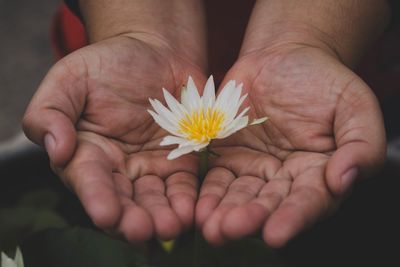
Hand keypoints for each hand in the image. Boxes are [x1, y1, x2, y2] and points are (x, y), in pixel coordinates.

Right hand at [23, 34, 205, 240]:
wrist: (154, 51)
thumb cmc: (108, 64)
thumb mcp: (70, 78)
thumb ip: (51, 111)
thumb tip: (56, 149)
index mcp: (87, 153)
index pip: (89, 180)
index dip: (97, 197)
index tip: (106, 214)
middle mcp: (118, 168)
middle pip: (123, 199)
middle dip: (131, 218)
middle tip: (141, 230)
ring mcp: (151, 167)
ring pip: (154, 199)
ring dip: (161, 216)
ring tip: (168, 227)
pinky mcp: (181, 161)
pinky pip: (183, 185)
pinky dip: (186, 199)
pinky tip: (189, 212)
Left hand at [196, 44, 385, 247]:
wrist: (284, 58)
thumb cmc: (322, 81)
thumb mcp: (354, 104)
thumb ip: (361, 143)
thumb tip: (344, 178)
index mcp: (318, 173)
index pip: (307, 201)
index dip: (293, 217)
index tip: (276, 233)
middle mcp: (283, 178)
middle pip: (267, 204)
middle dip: (250, 219)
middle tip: (231, 229)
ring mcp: (252, 168)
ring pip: (238, 196)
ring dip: (224, 213)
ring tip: (212, 228)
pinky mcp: (226, 156)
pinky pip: (216, 177)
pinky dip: (208, 193)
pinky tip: (199, 208)